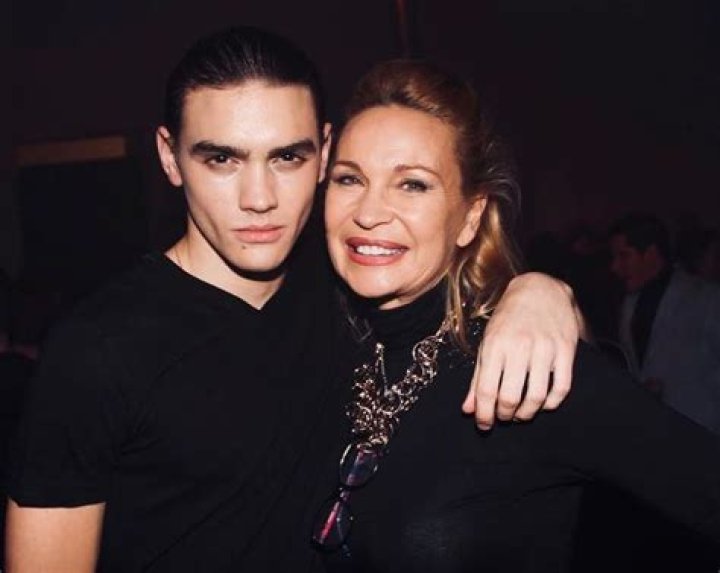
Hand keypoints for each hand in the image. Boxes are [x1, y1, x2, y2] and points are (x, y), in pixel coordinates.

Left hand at [462, 272, 584, 428]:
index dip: (484, 413)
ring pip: (537, 396)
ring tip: (520, 414)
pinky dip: (552, 403)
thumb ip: (477, 378)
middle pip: (510, 397)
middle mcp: (519, 346)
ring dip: (527, 413)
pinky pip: (561, 387)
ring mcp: (545, 348)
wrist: (540, 289)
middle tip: (503, 417)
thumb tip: (468, 410)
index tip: (484, 424)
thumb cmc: (508, 320)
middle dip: (504, 415)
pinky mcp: (566, 350)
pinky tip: (543, 404)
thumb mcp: (487, 344)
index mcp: (495, 345)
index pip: (486, 389)